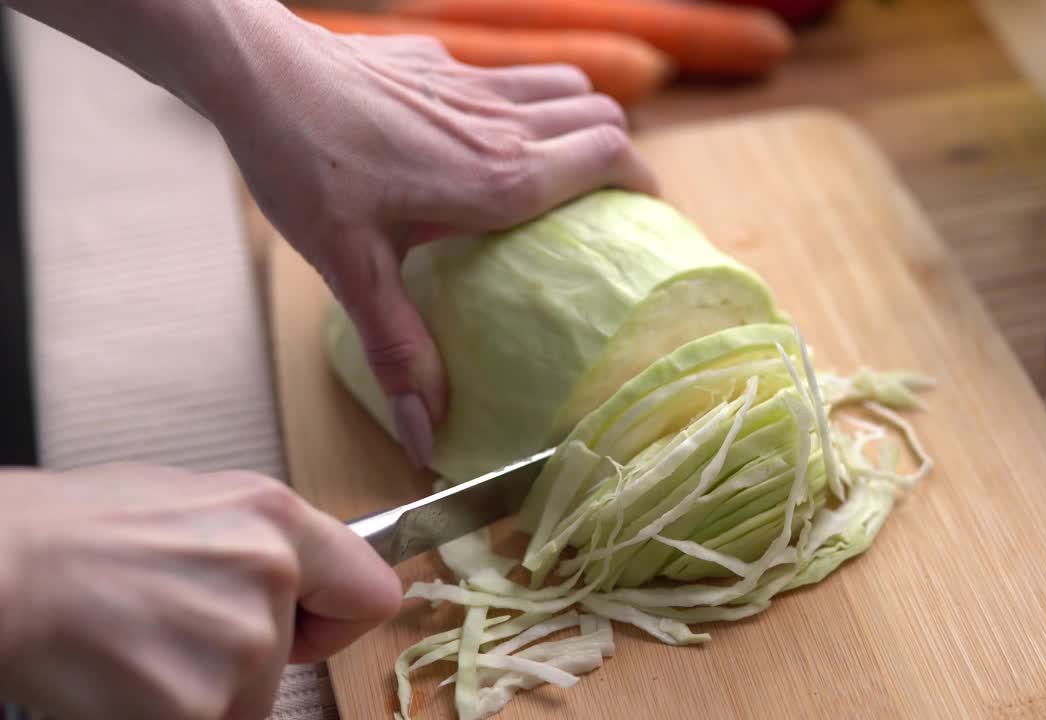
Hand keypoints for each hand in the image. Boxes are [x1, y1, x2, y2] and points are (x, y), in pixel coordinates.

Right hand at [0, 464, 401, 719]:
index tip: (308, 624)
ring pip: (244, 700)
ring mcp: (238, 647)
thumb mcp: (197, 503)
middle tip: (173, 623)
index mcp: (276, 519)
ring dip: (199, 688)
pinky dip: (164, 713)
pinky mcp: (197, 707)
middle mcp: (270, 578)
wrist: (2, 570)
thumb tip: (300, 575)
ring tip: (138, 641)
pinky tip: (123, 672)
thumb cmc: (76, 531)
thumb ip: (263, 543)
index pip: (372, 594)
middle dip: (245, 655)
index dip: (336, 618)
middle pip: (291, 659)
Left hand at [211, 6, 658, 467]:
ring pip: (569, 86)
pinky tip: (491, 129)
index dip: (645, 186)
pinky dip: (532, 99)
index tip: (649, 219)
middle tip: (608, 200)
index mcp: (498, 179)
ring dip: (582, 119)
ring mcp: (475, 84)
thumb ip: (400, 350)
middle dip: (619, 155)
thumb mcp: (353, 268)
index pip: (610, 159)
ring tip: (568, 160)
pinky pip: (516, 75)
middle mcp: (502, 124)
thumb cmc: (304, 163)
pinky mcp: (444, 62)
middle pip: (602, 119)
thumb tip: (425, 435)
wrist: (258, 74)